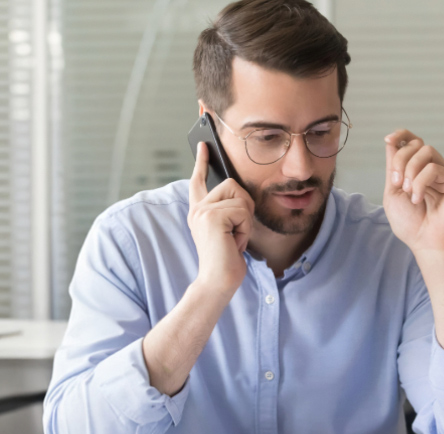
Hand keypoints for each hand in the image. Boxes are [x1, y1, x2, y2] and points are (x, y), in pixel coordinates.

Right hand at [188, 142, 253, 295]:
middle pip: (233, 184)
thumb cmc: (227, 258)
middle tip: (237, 231)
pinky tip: (234, 243)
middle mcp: (198, 208)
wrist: (218, 280)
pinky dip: (245, 229)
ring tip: (234, 238)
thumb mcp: (228, 229)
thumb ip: (229, 209)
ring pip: (240, 197)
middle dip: (245, 207)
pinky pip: (243, 211)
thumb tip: (238, 190)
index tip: (204, 144)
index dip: (202, 161)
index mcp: (200, 210)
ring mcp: (202, 211)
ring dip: (246, 220)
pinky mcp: (211, 217)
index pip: (199, 180)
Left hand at [384, 129, 443, 255]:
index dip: (401, 135)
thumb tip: (392, 142)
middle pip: (416, 144)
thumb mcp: (393, 193)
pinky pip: (434, 168)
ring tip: (408, 192)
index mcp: (416, 172)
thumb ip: (393, 168)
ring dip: (410, 169)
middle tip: (397, 182)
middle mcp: (432, 170)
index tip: (388, 139)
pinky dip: (421, 182)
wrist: (428, 244)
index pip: (412, 142)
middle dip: (400, 159)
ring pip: (426, 150)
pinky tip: (419, 198)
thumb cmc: (411, 225)